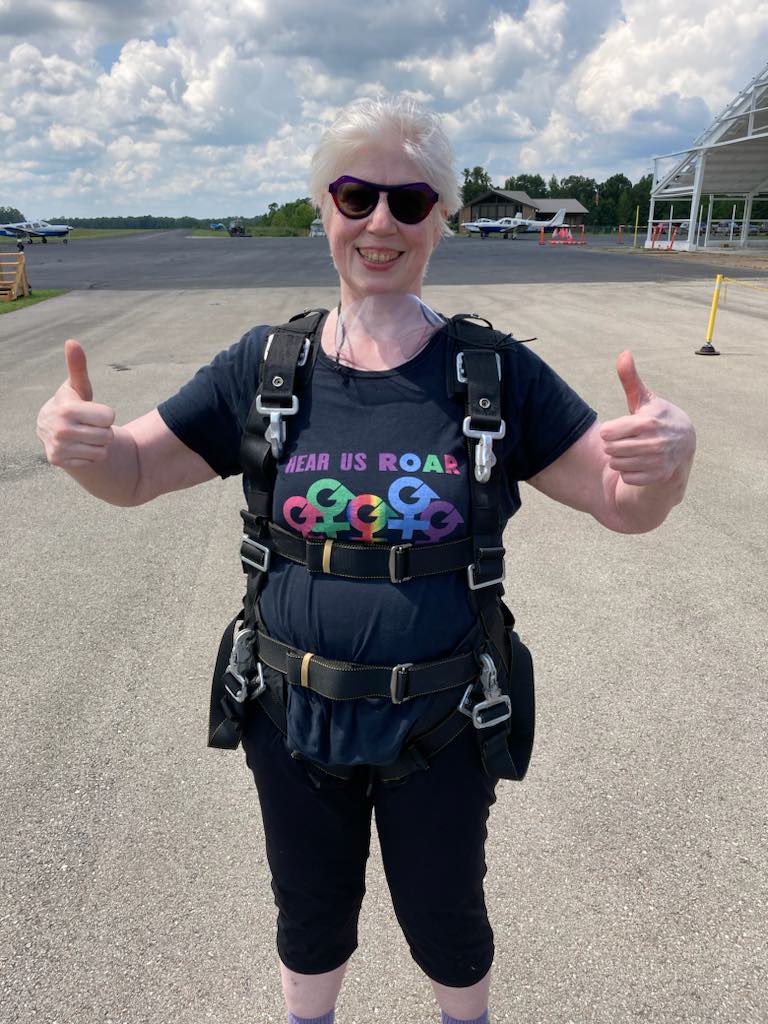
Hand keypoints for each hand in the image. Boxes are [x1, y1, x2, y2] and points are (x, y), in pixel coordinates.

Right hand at [36, 340, 115, 467]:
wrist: (50, 428)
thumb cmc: (71, 403)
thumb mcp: (77, 386)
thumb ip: (78, 366)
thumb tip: (72, 341)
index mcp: (67, 409)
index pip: (109, 417)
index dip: (106, 414)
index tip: (93, 412)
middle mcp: (60, 429)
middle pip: (108, 435)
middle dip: (104, 430)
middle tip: (89, 425)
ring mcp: (58, 447)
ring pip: (103, 450)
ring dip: (99, 444)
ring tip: (85, 435)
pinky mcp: (58, 460)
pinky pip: (94, 461)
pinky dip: (90, 455)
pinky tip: (78, 446)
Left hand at [599, 351, 695, 486]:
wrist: (685, 442)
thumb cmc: (658, 417)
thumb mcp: (645, 399)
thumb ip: (630, 379)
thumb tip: (624, 353)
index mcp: (647, 422)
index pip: (606, 433)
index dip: (610, 430)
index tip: (620, 427)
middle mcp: (653, 443)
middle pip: (609, 449)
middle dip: (613, 445)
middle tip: (626, 439)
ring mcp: (657, 461)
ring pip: (616, 464)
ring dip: (620, 458)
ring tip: (633, 450)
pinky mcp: (658, 475)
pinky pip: (627, 477)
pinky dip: (629, 472)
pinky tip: (640, 462)